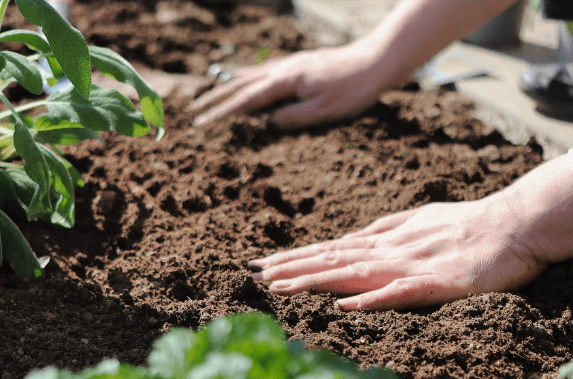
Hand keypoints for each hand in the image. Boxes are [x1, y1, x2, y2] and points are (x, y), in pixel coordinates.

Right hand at [191, 42, 404, 128]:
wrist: (377, 60)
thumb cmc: (355, 89)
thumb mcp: (326, 110)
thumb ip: (295, 117)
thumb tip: (269, 123)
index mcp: (287, 82)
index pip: (247, 100)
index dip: (223, 113)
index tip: (203, 123)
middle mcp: (285, 69)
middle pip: (241, 85)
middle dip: (216, 98)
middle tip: (194, 111)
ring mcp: (291, 64)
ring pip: (251, 75)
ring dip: (228, 86)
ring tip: (210, 94)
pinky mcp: (300, 63)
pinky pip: (265, 69)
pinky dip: (248, 75)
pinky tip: (245, 77)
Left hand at [248, 196, 546, 310]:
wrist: (518, 222)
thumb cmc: (469, 223)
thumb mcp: (419, 221)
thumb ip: (385, 230)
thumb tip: (351, 238)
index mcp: (386, 240)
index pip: (331, 250)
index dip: (295, 258)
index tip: (261, 265)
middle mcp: (391, 250)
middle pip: (332, 259)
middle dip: (290, 268)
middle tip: (252, 275)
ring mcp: (413, 265)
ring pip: (355, 273)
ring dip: (315, 280)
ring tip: (279, 287)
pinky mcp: (439, 283)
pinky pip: (401, 292)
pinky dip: (371, 299)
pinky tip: (344, 305)